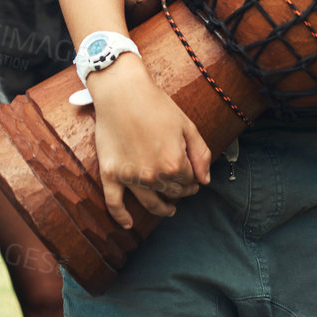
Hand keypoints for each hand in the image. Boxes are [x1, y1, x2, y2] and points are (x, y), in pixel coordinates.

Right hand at [87, 56, 212, 228]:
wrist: (122, 91)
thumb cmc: (156, 105)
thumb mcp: (187, 125)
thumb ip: (200, 154)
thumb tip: (204, 181)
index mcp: (174, 163)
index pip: (189, 181)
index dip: (193, 179)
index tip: (192, 176)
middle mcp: (153, 175)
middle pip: (172, 193)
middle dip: (180, 192)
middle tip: (182, 188)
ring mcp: (130, 177)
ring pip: (149, 203)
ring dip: (162, 208)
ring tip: (168, 209)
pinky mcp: (111, 173)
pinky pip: (114, 202)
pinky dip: (120, 216)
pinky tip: (128, 224)